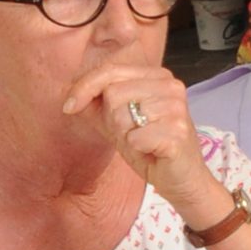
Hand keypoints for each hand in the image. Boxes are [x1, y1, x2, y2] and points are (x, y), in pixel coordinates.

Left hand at [62, 63, 213, 211]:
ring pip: (122, 116)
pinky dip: (137, 150)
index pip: (111, 71)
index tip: (68, 107)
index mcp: (158, 76)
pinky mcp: (178, 132)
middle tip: (131, 134)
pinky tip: (152, 152)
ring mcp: (177, 109)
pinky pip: (135, 138)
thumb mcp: (117, 121)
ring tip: (143, 143)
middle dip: (112, 120)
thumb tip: (69, 95)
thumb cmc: (151, 148)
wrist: (182, 179)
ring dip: (125, 136)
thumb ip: (96, 104)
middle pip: (113, 93)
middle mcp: (171, 86)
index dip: (84, 88)